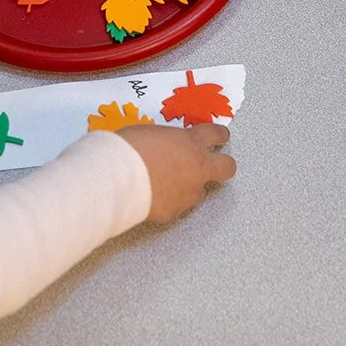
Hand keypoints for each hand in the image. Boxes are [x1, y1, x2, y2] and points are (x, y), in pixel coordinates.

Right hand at [116, 124, 235, 222]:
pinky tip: (155, 197)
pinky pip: (179, 206)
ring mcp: (189, 192)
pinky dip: (170, 201)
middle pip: (227, 167)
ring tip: (169, 184)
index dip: (219, 136)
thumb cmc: (129, 148)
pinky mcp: (176, 211)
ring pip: (201, 191)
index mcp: (190, 142)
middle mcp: (197, 167)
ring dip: (190, 187)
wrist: (119, 178)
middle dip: (224, 165)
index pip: (216, 134)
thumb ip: (165, 142)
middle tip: (215, 164)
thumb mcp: (150, 134)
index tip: (219, 137)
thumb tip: (164, 148)